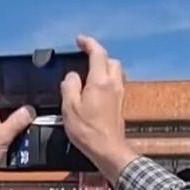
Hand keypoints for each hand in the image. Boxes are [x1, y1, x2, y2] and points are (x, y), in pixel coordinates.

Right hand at [61, 35, 137, 181]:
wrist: (108, 150)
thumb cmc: (87, 130)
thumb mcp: (70, 107)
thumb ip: (69, 86)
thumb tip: (72, 76)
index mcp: (100, 81)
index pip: (98, 53)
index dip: (88, 43)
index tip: (79, 40)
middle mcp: (113, 84)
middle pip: (110, 60)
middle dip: (98, 55)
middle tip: (84, 57)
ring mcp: (120, 94)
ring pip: (115, 71)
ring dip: (104, 67)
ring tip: (89, 72)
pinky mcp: (120, 104)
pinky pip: (115, 83)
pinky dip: (106, 79)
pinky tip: (95, 88)